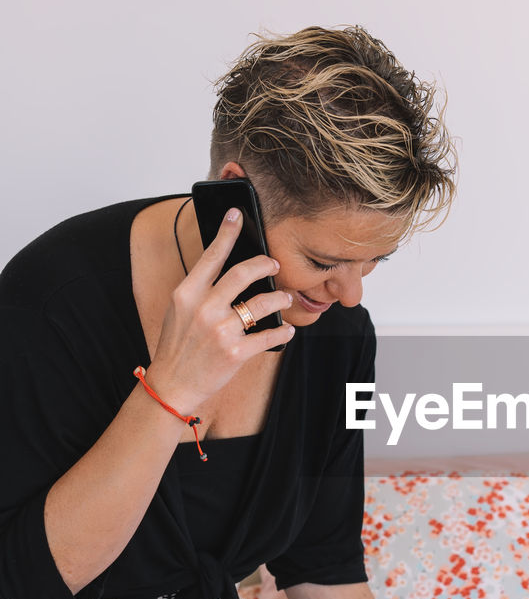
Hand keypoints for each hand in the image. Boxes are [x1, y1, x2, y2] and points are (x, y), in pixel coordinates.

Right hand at [148, 209, 295, 413]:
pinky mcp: (236, 353)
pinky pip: (269, 336)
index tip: (237, 215)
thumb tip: (227, 269)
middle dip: (264, 264)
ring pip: (263, 304)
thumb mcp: (179, 310)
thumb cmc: (177, 345)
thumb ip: (200, 290)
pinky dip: (283, 332)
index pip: (211, 255)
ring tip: (284, 298)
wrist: (172, 383)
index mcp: (187, 293)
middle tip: (274, 263)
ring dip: (279, 298)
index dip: (227, 232)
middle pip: (243, 273)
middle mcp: (204, 308)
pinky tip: (287, 330)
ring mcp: (221, 331)